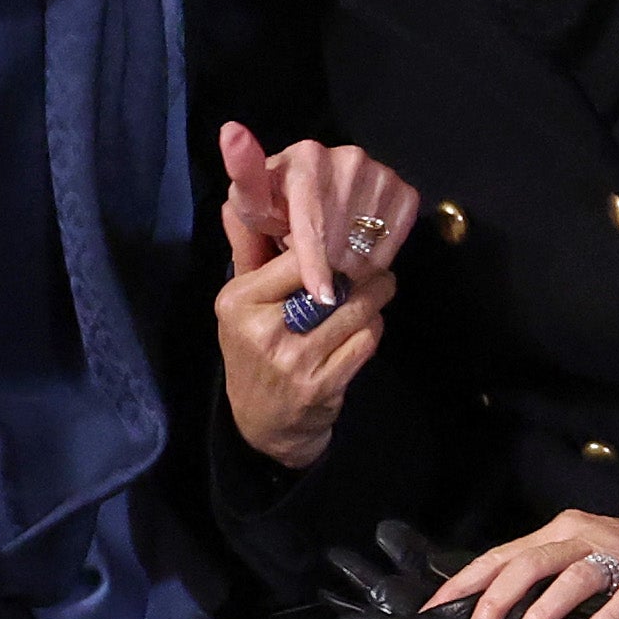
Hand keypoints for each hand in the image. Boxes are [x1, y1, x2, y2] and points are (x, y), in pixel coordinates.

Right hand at [214, 126, 396, 468]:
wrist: (263, 422)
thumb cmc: (254, 347)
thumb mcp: (241, 299)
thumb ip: (249, 249)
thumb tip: (241, 196)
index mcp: (239, 300)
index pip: (297, 255)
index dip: (329, 243)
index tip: (345, 236)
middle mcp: (264, 329)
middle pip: (332, 281)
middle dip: (361, 269)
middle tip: (375, 262)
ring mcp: (294, 360)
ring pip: (357, 310)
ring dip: (375, 297)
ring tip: (378, 287)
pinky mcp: (323, 385)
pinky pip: (366, 341)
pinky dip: (373, 329)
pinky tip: (368, 324)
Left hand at [432, 505, 618, 618]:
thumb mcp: (574, 553)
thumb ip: (539, 575)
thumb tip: (487, 615)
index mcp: (557, 531)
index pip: (500, 555)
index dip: (465, 583)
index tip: (434, 612)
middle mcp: (581, 536)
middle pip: (529, 564)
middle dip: (496, 603)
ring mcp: (616, 555)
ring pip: (572, 579)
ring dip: (541, 613)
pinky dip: (605, 618)